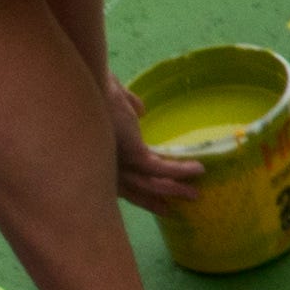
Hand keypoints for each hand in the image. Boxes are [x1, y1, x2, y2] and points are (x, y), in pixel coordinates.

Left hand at [108, 77, 210, 207]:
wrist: (91, 80)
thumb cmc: (98, 85)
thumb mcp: (115, 99)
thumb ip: (127, 106)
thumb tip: (140, 109)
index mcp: (101, 156)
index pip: (122, 182)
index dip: (139, 193)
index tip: (157, 201)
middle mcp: (107, 166)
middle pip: (136, 191)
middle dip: (156, 201)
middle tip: (174, 210)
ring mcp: (120, 162)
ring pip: (151, 183)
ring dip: (175, 189)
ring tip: (196, 194)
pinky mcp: (133, 154)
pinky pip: (160, 168)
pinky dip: (181, 170)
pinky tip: (198, 169)